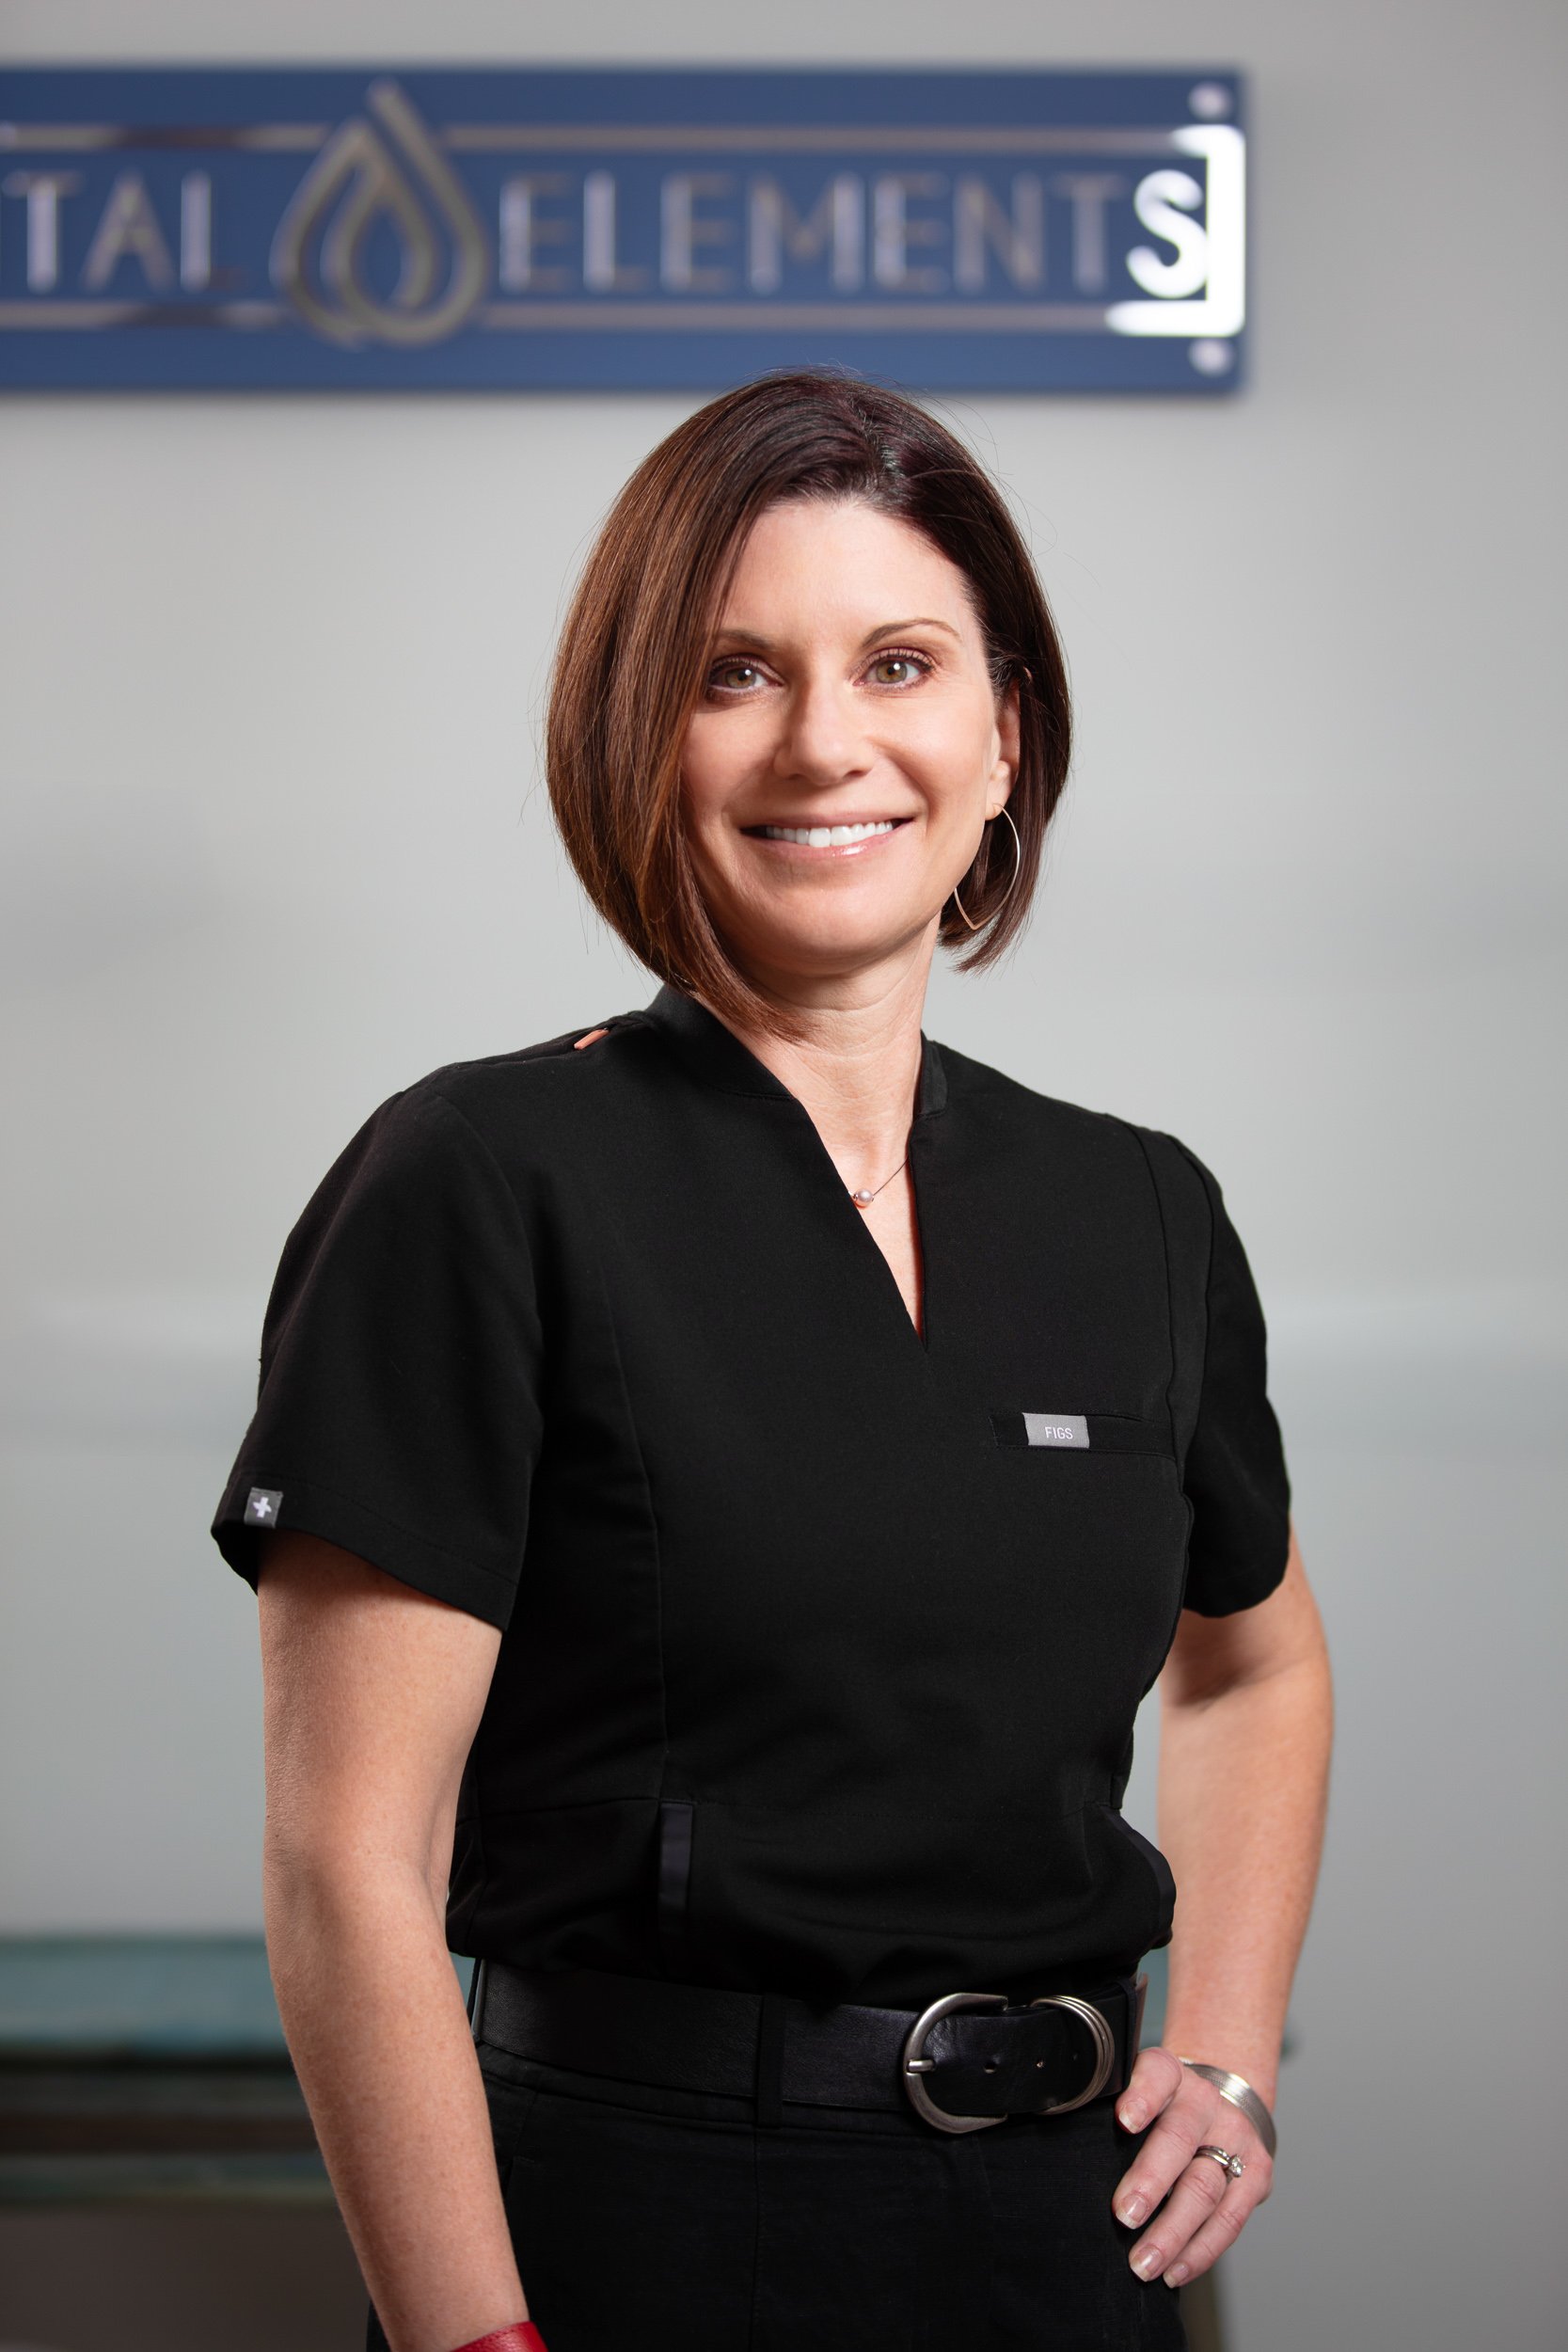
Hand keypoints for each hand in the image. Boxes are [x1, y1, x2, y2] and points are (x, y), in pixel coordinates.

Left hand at [1110, 2047, 1273, 2288]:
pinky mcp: (1255, 2174)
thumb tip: (1055, 2132)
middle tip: (1123, 2215)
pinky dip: (1200, 2251)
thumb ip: (1105, 2107)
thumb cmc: (1162, 2107)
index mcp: (1170, 2074)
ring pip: (1205, 2187)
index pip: (1157, 2074)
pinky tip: (1175, 2270)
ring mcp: (1235, 2137)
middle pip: (1179, 2139)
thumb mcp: (1135, 2090)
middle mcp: (1204, 2101)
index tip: (1123, 2121)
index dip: (1142, 2095)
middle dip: (1150, 2181)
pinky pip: (1230, 2219)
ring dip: (1173, 2232)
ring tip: (1143, 2263)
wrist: (1223, 2103)